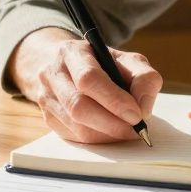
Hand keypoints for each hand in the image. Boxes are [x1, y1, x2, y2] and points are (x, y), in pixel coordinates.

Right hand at [8, 27, 163, 143]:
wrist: (71, 67)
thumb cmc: (104, 64)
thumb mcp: (128, 60)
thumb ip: (143, 78)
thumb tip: (143, 109)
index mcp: (72, 52)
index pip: (89, 78)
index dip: (114, 100)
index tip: (136, 115)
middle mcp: (53, 74)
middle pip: (78, 106)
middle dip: (112, 123)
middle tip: (135, 129)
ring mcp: (46, 98)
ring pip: (76, 127)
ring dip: (107, 134)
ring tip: (127, 131)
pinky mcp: (48, 118)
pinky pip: (74, 137)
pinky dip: (97, 139)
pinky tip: (111, 132)